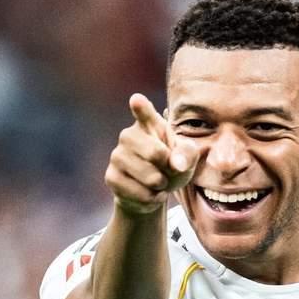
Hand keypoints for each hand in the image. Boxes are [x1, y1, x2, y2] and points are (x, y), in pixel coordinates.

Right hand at [105, 93, 198, 213]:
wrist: (154, 190)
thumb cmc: (172, 165)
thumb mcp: (187, 157)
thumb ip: (188, 154)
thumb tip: (175, 164)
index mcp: (149, 124)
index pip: (143, 112)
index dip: (141, 107)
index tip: (137, 100)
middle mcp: (128, 135)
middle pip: (156, 153)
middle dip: (169, 168)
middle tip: (167, 169)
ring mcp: (117, 156)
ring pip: (150, 177)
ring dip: (162, 185)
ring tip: (158, 181)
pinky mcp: (111, 177)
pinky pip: (141, 194)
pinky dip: (152, 198)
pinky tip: (149, 192)